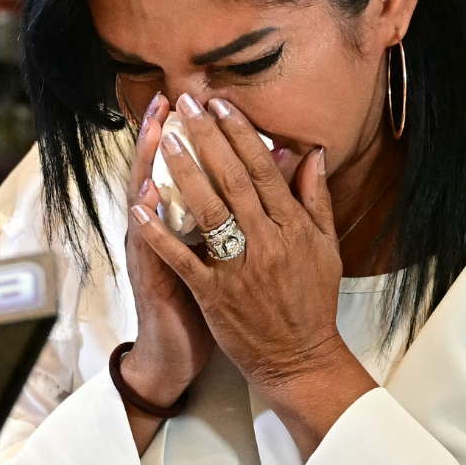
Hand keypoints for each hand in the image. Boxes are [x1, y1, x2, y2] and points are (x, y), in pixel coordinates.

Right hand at [116, 95, 215, 452]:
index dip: (187, 133)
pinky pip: (146, 248)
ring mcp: (150, 253)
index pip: (182, 167)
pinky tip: (144, 200)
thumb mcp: (220, 254)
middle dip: (164, 135)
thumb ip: (240, 212)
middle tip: (168, 98)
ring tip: (156, 133)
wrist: (175, 355)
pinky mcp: (151, 279)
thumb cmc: (205, 303)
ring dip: (148, 167)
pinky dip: (145, 223)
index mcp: (182, 221)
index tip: (194, 98)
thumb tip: (272, 169)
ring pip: (145, 203)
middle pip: (158, 172)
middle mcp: (160, 230)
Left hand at [130, 94, 374, 455]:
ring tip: (162, 140)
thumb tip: (312, 152)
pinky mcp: (215, 295)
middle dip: (208, 139)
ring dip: (183, 173)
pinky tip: (141, 207)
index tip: (221, 105)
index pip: (264, 170)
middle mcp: (268, 243)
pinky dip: (161, 232)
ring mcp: (241, 269)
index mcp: (294, 228)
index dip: (240, 134)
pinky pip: (183, 258)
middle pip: (234, 180)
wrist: (301, 360)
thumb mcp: (324, 248)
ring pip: (208, 211)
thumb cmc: (311, 302)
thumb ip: (316, 198)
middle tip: (186, 104)